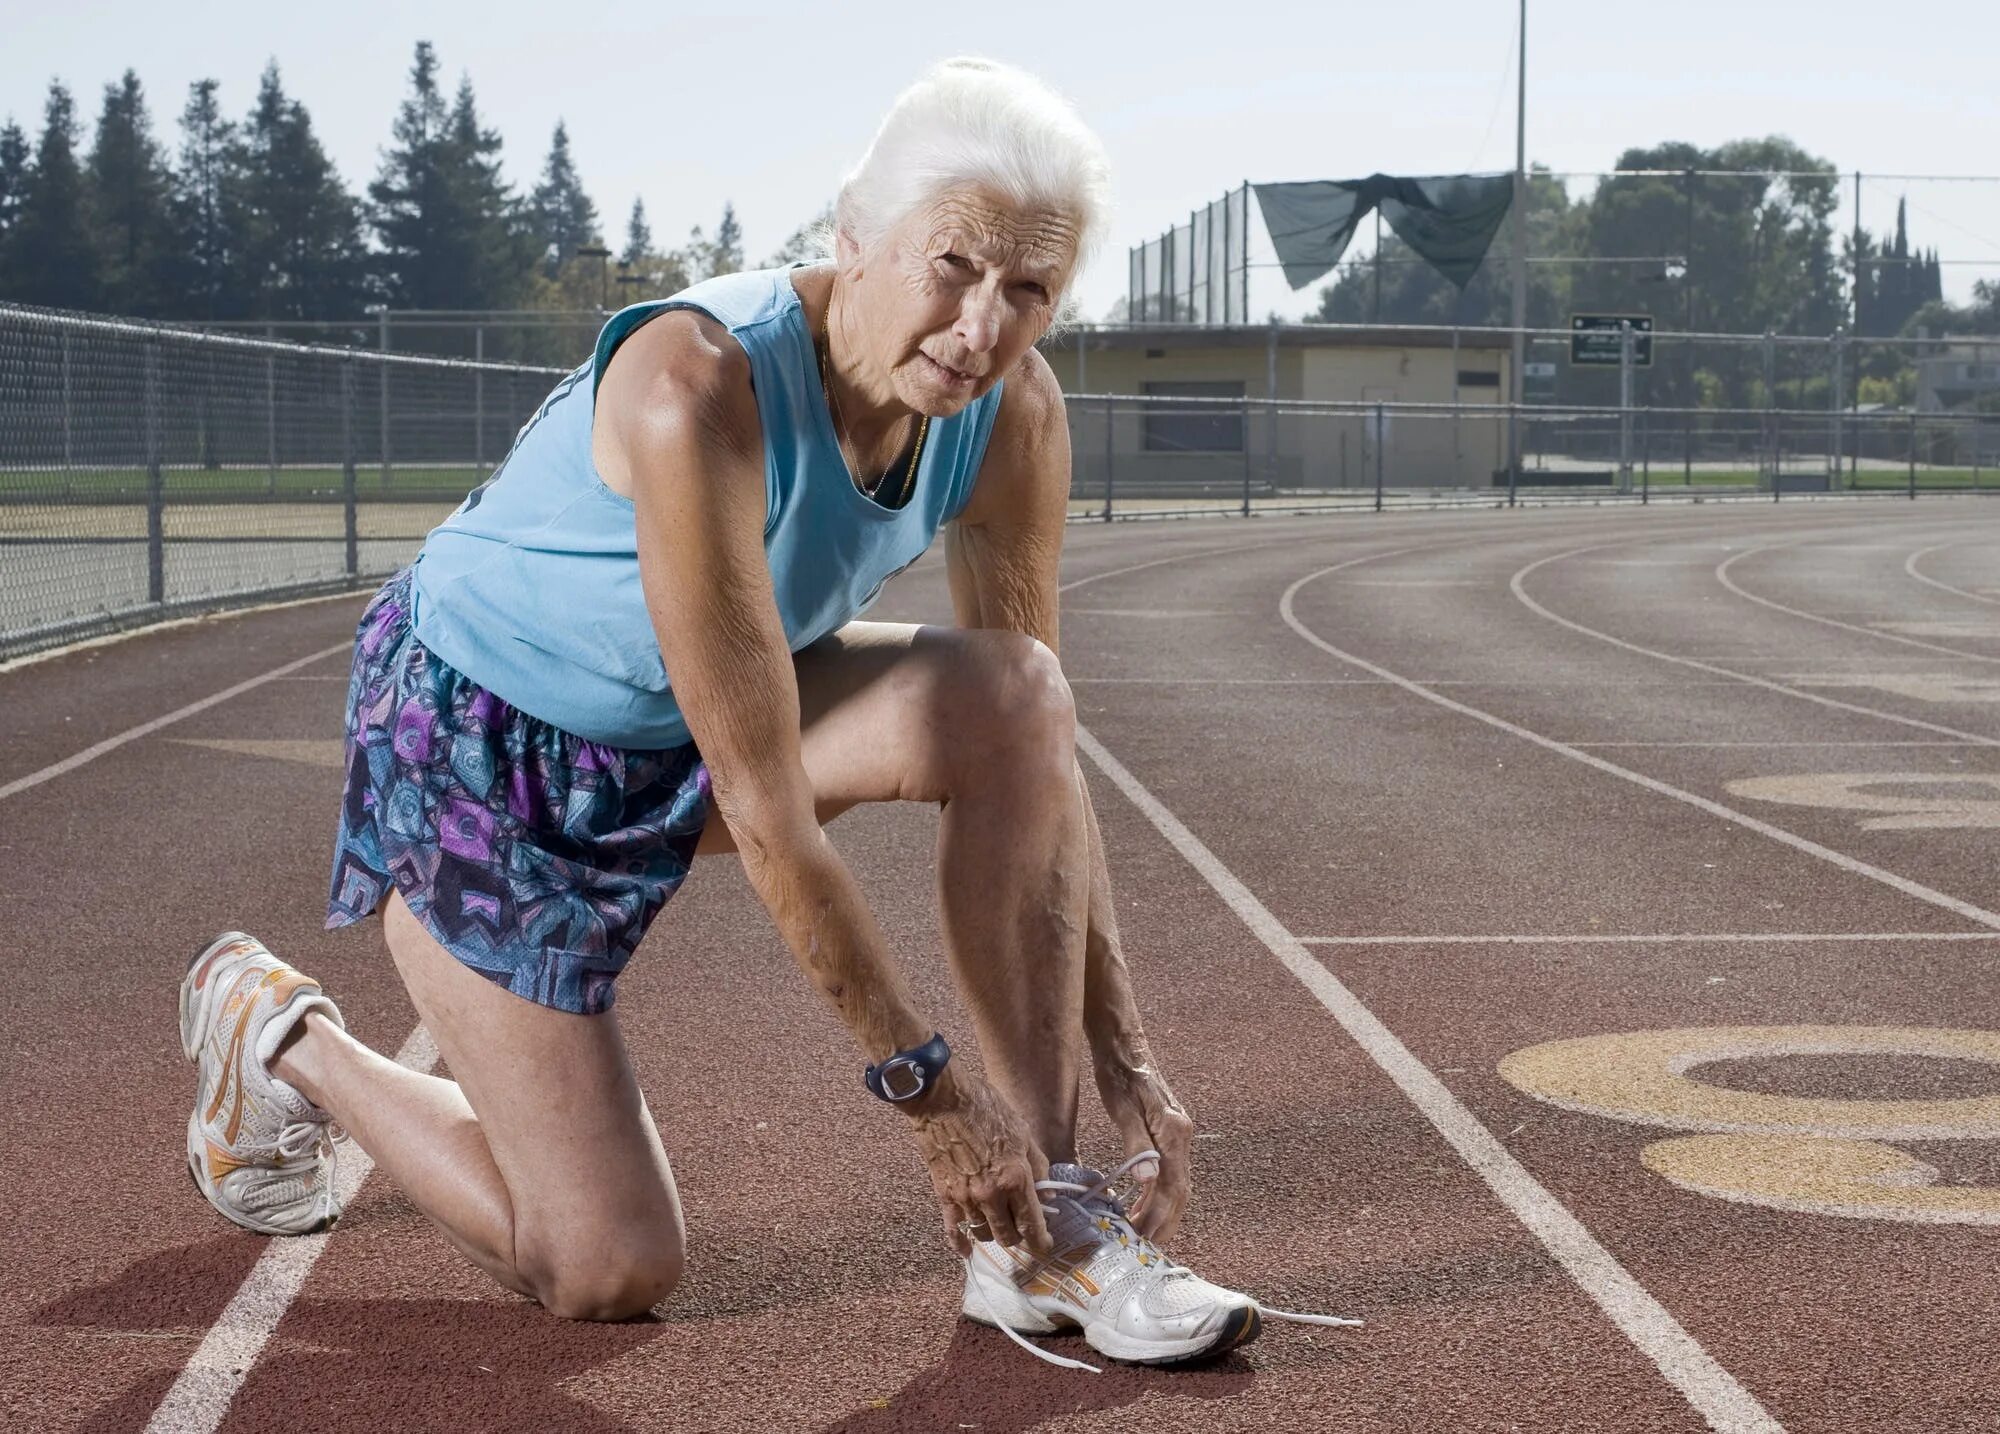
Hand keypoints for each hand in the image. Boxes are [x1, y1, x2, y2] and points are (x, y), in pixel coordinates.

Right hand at [906, 1071, 1052, 1257]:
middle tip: (1023, 1231)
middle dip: (1019, 1238)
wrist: (942, 1099)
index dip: (1041, 1241)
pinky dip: (960, 1244)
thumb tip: (1047, 1194)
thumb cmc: (985, 1109)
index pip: (1032, 1223)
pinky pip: (953, 1230)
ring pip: (983, 1234)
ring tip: (998, 1225)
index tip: (1045, 1246)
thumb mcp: (1022, 1132)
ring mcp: (965, 1198)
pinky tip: (967, 1251)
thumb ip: (1038, 1166)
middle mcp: (991, 1194)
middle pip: (1009, 1236)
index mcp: (1016, 1177)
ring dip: (993, 1234)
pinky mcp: (944, 1196)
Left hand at [1092, 1053, 1193, 1241]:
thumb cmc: (1120, 1073)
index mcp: (1174, 1132)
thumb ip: (1137, 1144)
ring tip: (1143, 1235)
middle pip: (1181, 1191)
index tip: (1142, 1239)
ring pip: (1178, 1184)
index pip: (1172, 1186)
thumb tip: (1148, 1180)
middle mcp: (1182, 1136)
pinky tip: (1143, 1205)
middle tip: (1144, 1248)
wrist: (1124, 1044)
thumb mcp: (1123, 1108)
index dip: (1160, 1216)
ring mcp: (1178, 1136)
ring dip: (1163, 1212)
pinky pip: (1170, 1173)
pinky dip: (1159, 1195)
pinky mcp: (1169, 1134)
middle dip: (1165, 1222)